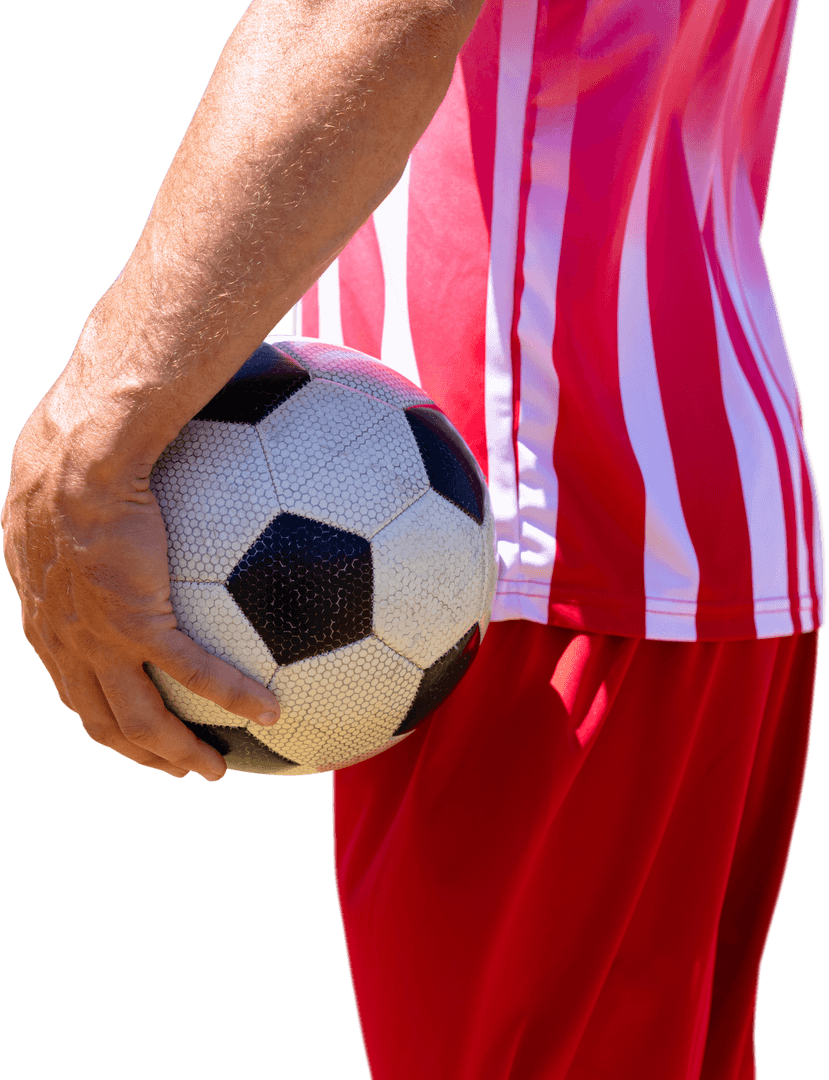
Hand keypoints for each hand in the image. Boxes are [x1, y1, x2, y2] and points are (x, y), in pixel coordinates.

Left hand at [2, 386, 281, 781]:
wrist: (79, 457)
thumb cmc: (72, 462)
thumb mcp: (60, 503)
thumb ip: (85, 530)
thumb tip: (120, 514)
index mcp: (49, 622)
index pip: (75, 690)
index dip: (106, 720)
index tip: (137, 734)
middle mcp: (67, 643)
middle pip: (102, 722)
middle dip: (141, 754)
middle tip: (178, 768)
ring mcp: (99, 640)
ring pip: (140, 721)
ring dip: (179, 753)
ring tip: (215, 770)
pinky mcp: (138, 622)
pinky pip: (195, 673)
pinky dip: (232, 697)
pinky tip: (268, 710)